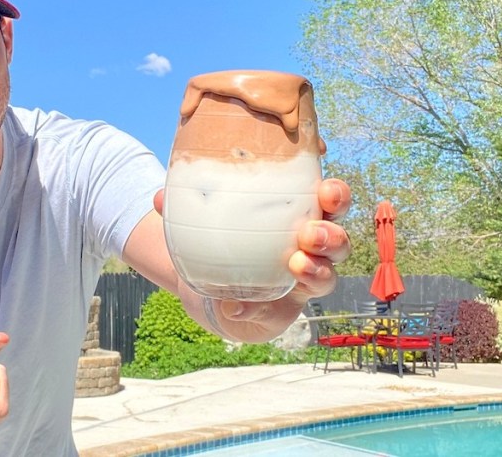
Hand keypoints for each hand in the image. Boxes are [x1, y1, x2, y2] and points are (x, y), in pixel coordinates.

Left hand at [154, 178, 351, 340]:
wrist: (213, 286)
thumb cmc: (224, 239)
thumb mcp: (208, 219)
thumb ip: (186, 209)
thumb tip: (161, 197)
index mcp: (301, 216)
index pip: (331, 203)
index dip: (336, 196)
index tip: (325, 190)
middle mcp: (311, 251)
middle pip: (340, 242)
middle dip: (332, 236)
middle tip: (311, 233)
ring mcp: (301, 283)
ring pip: (327, 277)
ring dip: (316, 270)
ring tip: (297, 264)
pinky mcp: (282, 312)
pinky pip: (277, 312)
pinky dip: (255, 308)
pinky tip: (236, 305)